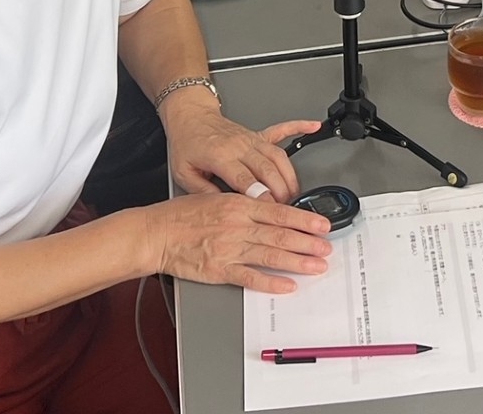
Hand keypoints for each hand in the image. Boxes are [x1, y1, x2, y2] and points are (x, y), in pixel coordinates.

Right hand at [149, 191, 334, 293]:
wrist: (156, 233)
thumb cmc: (181, 215)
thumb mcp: (216, 197)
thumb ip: (244, 203)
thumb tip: (271, 207)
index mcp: (238, 205)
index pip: (280, 212)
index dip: (305, 219)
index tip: (322, 224)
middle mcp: (237, 225)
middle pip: (281, 234)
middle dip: (308, 242)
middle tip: (327, 247)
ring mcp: (229, 249)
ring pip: (271, 255)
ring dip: (298, 261)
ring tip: (317, 265)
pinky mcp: (220, 270)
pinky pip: (250, 277)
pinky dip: (270, 282)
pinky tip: (287, 285)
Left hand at [162, 93, 319, 202]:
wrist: (190, 116)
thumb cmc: (186, 143)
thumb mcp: (183, 173)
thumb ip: (202, 192)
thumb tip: (221, 209)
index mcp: (220, 156)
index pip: (244, 178)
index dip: (259, 194)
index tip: (271, 208)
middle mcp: (240, 146)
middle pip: (267, 169)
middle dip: (280, 191)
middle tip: (287, 211)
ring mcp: (251, 139)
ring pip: (278, 156)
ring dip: (290, 176)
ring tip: (296, 195)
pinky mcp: (258, 134)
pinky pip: (282, 129)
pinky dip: (299, 126)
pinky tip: (313, 126)